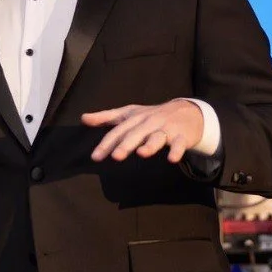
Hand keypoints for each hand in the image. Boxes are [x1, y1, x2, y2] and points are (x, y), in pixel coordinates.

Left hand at [81, 99, 204, 163]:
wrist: (187, 111)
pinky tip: (172, 159)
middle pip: (136, 134)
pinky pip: (179, 144)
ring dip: (150, 145)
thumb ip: (106, 117)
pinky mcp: (181, 136)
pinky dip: (176, 150)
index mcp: (135, 118)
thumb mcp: (129, 114)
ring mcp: (166, 128)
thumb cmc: (153, 115)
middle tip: (116, 156)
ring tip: (142, 153)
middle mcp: (149, 122)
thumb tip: (84, 118)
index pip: (118, 131)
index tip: (96, 157)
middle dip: (126, 144)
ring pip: (157, 137)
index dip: (106, 144)